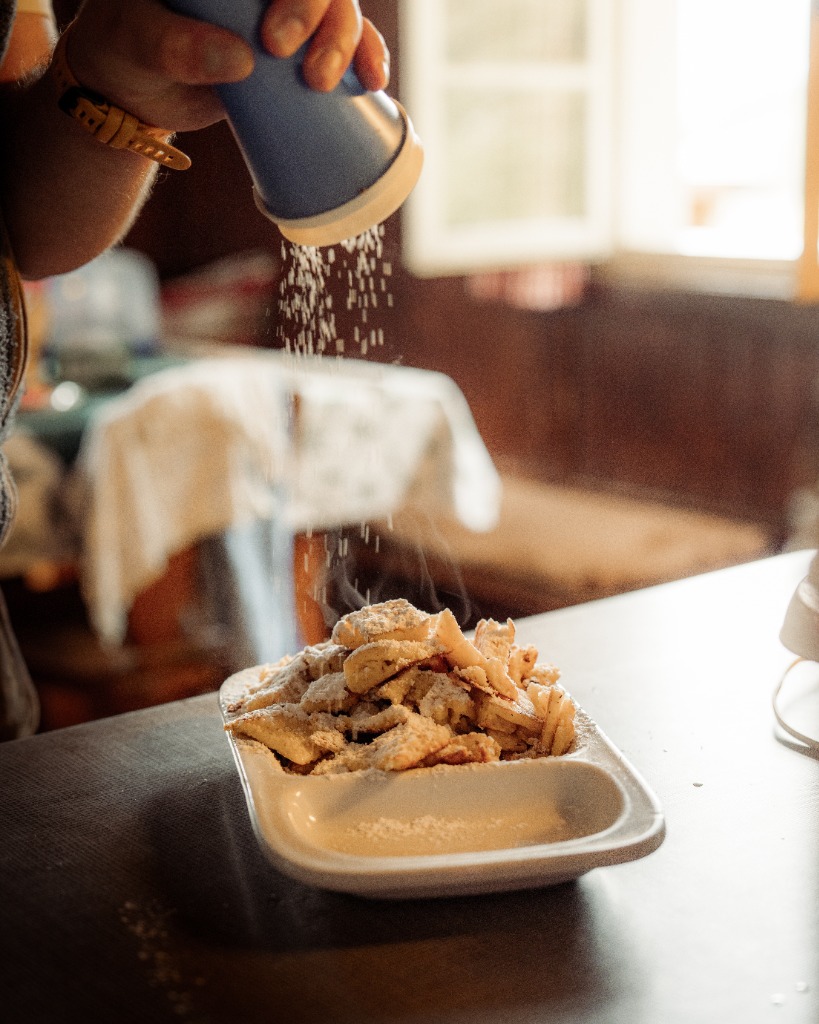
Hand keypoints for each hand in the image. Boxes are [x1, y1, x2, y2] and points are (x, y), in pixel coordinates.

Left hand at [65, 0, 389, 133]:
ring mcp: (283, 8)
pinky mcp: (298, 46)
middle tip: (301, 68)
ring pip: (339, 7)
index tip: (276, 40)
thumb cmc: (126, 53)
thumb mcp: (137, 43)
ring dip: (347, 41)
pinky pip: (345, 42)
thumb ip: (176, 47)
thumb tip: (241, 60)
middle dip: (325, 19)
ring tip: (324, 83)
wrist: (137, 94)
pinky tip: (371, 80)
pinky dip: (364, 58)